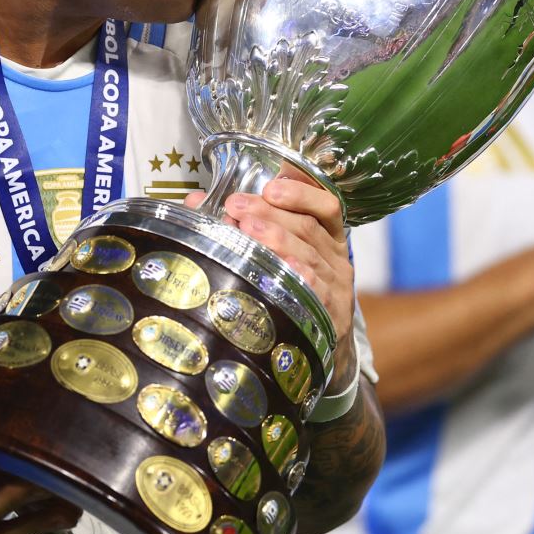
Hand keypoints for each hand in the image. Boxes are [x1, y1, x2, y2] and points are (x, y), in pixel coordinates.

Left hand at [186, 173, 354, 344]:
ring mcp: (336, 286)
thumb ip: (248, 224)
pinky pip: (316, 289)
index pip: (326, 206)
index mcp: (329, 238)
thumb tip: (197, 201)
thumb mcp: (284, 255)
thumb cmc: (296, 291)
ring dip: (277, 239)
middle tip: (236, 206)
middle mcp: (336, 258)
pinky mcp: (331, 314)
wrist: (325, 346)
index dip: (300, 193)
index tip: (269, 187)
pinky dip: (298, 274)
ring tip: (247, 229)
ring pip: (308, 255)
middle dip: (270, 213)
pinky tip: (281, 266)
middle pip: (307, 227)